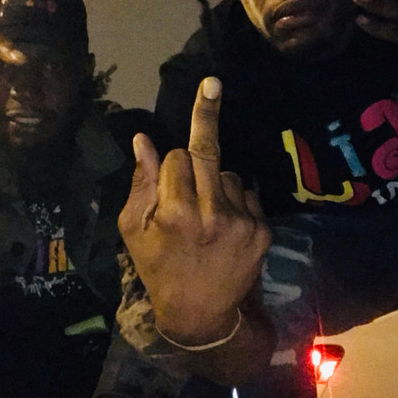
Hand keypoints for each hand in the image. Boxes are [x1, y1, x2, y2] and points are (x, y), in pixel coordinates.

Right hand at [118, 76, 271, 345]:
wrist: (200, 314)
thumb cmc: (159, 269)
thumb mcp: (134, 231)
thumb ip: (140, 183)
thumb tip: (142, 139)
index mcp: (175, 213)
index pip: (175, 158)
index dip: (167, 164)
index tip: (165, 167)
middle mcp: (212, 213)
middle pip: (206, 152)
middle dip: (204, 121)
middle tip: (212, 83)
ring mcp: (242, 222)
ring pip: (228, 173)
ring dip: (215, 180)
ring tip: (206, 213)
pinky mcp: (263, 231)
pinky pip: (247, 194)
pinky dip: (235, 199)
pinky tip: (225, 223)